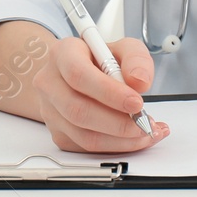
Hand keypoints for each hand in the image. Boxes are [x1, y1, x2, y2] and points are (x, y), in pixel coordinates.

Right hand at [32, 34, 169, 152]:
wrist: (79, 74)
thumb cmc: (100, 60)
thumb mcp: (123, 49)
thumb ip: (136, 59)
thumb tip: (140, 82)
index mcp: (63, 54)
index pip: (78, 74)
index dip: (108, 92)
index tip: (136, 102)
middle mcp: (50, 82)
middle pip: (78, 110)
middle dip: (118, 123)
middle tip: (144, 123)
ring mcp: (50, 111)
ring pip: (83, 136)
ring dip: (121, 140)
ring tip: (146, 132)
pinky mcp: (58, 133)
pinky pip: (87, 148)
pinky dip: (116, 147)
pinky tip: (134, 139)